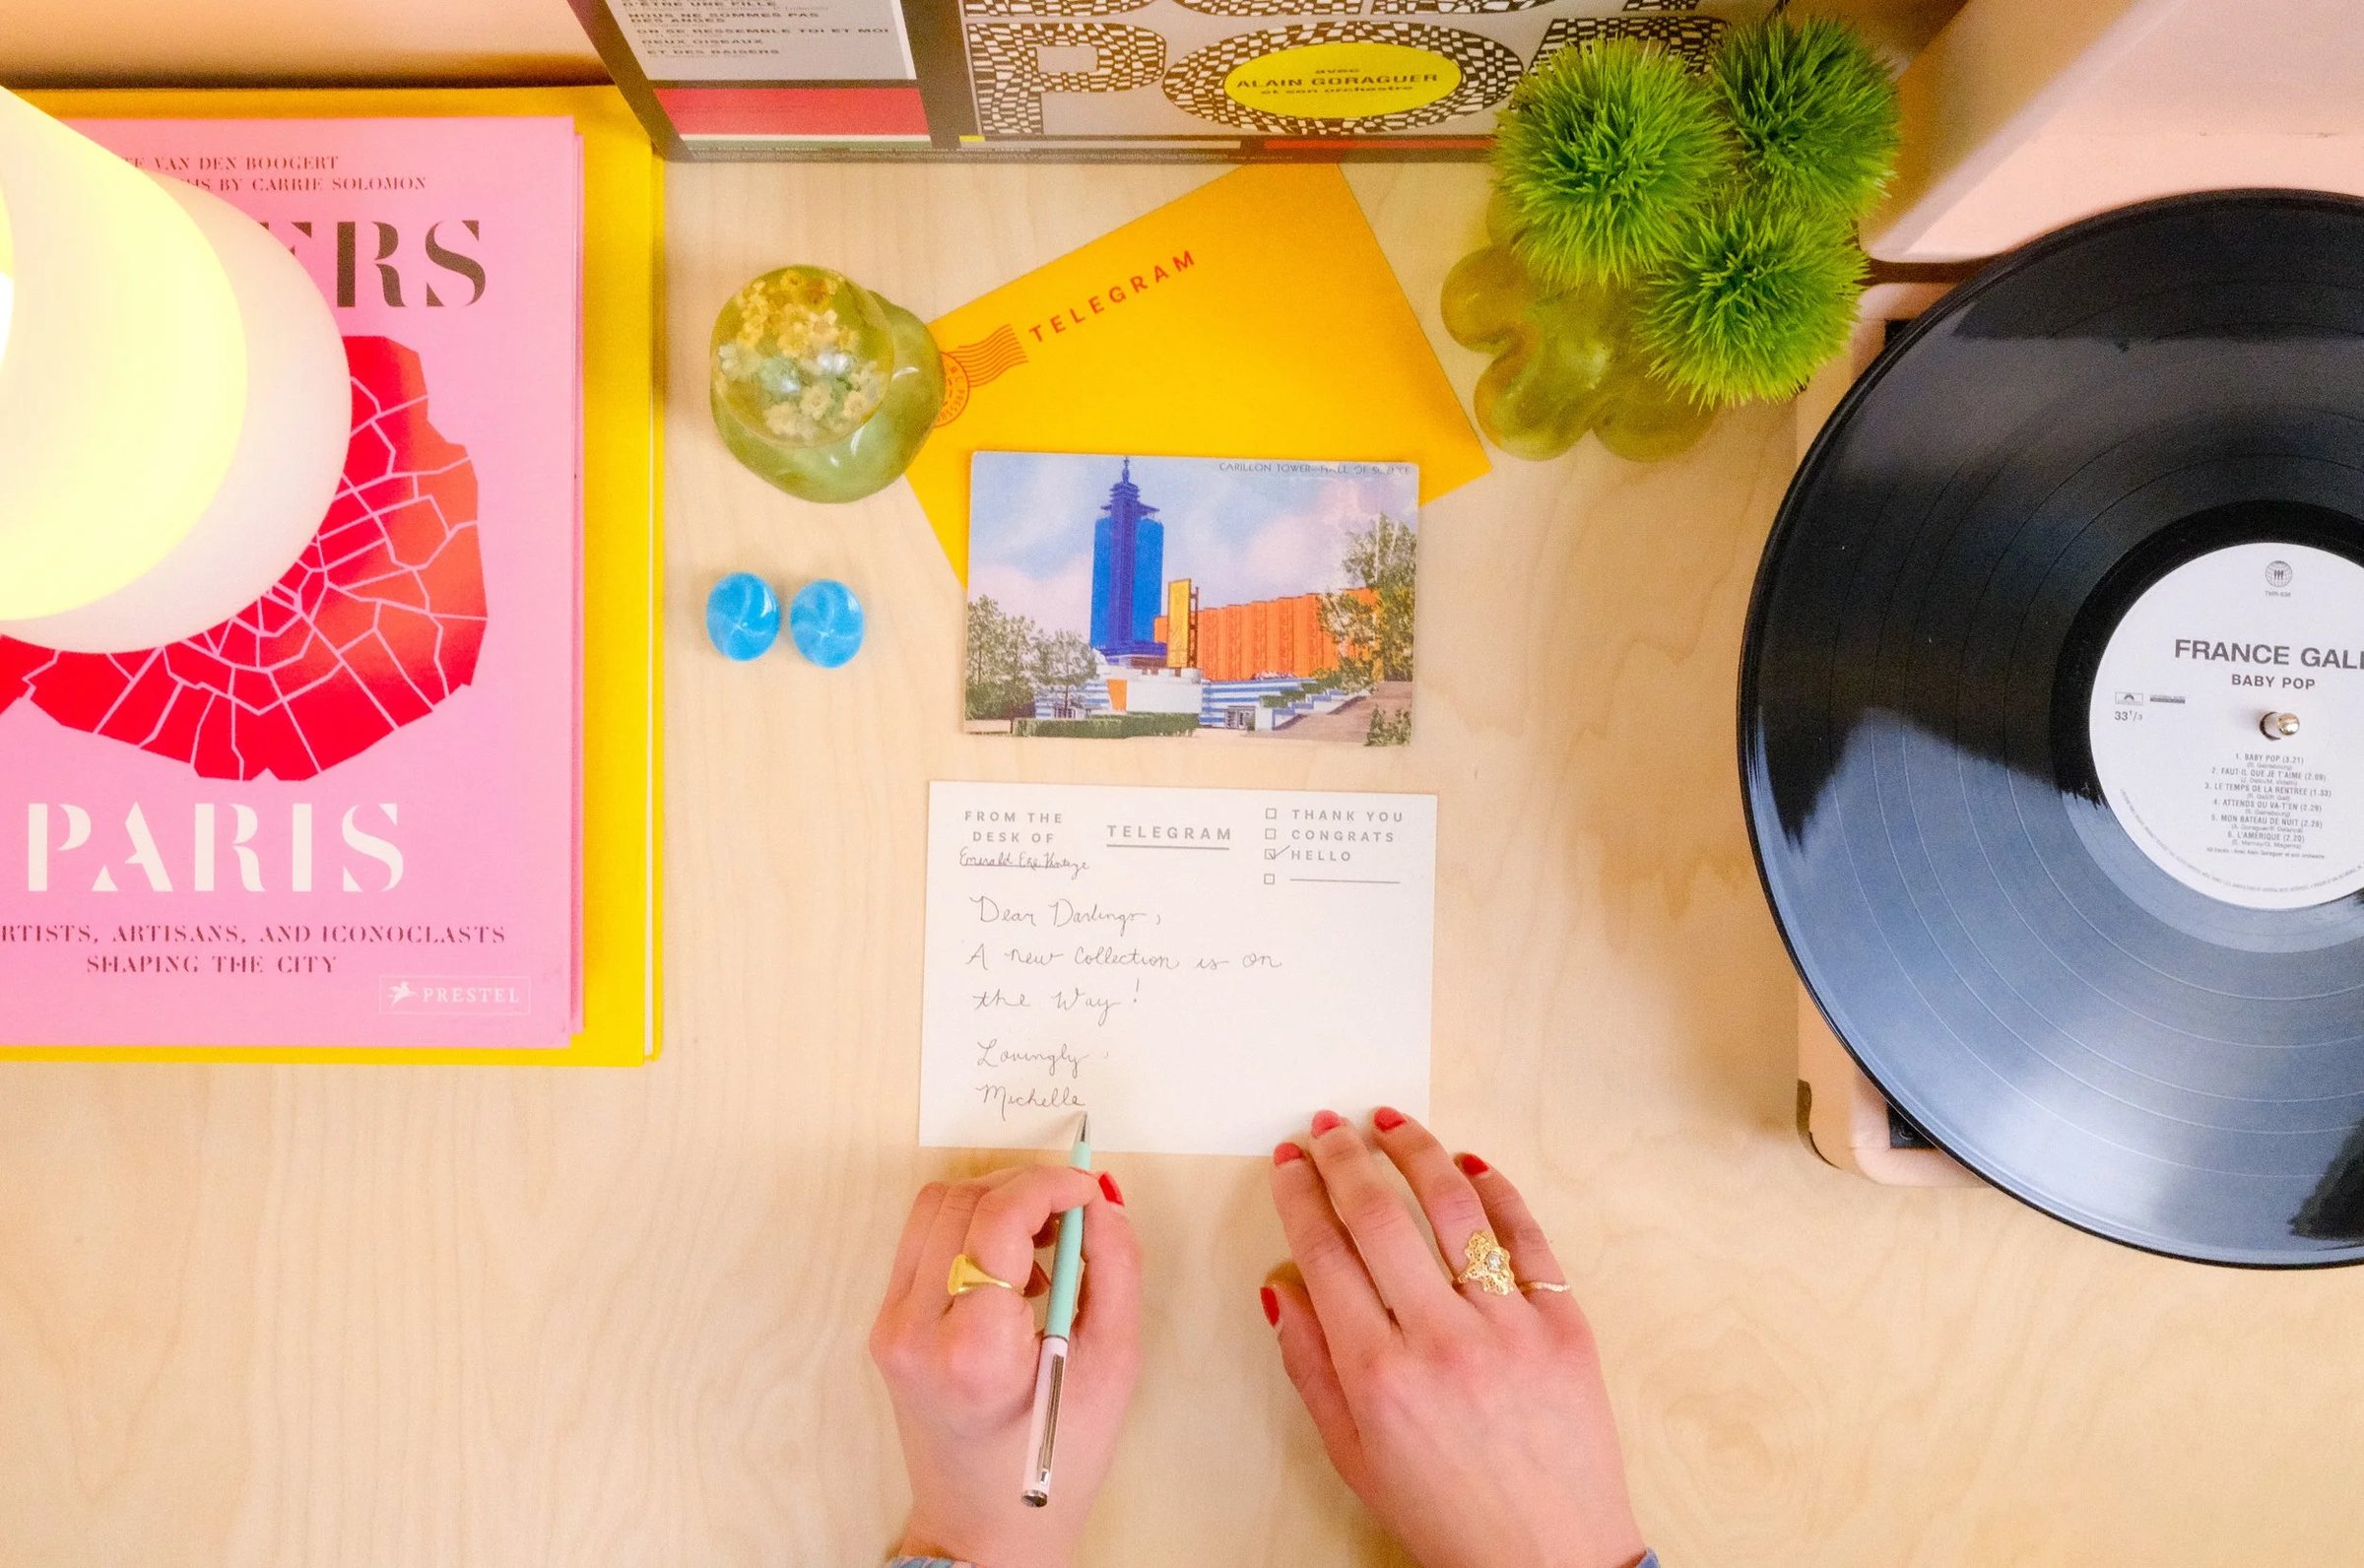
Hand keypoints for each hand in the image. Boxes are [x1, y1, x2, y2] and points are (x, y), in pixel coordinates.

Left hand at [870, 1162, 1141, 1567]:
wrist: (985, 1530)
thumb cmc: (1054, 1462)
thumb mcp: (1112, 1364)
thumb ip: (1114, 1269)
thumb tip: (1101, 1202)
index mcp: (973, 1350)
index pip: (996, 1219)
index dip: (1049, 1185)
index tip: (1087, 1188)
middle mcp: (915, 1332)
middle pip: (961, 1200)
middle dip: (1025, 1189)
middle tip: (1074, 1211)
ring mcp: (890, 1328)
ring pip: (935, 1208)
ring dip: (996, 1205)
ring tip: (1045, 1247)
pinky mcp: (886, 1327)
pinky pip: (924, 1241)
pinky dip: (972, 1232)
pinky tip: (1013, 1272)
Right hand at [1262, 1109, 1645, 1567]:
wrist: (1551, 1559)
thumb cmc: (1448, 1515)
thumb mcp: (1353, 1455)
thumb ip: (1311, 1367)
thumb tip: (1282, 1286)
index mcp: (1377, 1374)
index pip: (1324, 1251)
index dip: (1298, 1195)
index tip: (1287, 1164)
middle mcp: (1440, 1338)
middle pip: (1378, 1214)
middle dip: (1341, 1157)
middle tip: (1324, 1127)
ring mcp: (1507, 1325)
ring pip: (1452, 1205)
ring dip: (1412, 1150)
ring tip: (1387, 1122)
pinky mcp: (1564, 1322)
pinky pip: (1525, 1235)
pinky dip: (1495, 1189)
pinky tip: (1466, 1162)